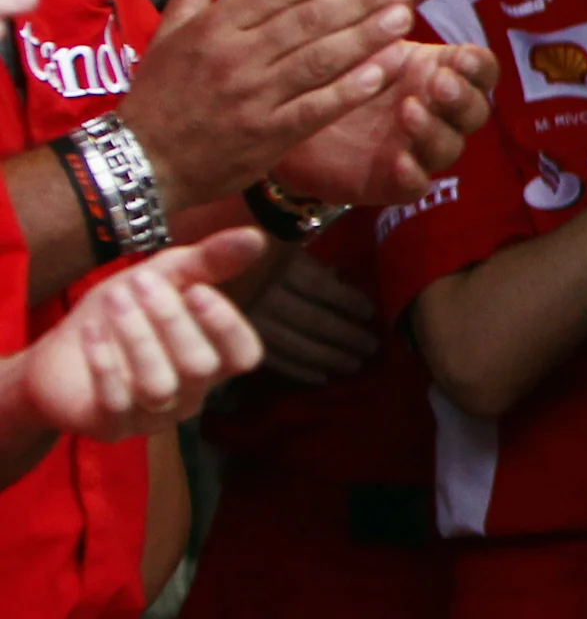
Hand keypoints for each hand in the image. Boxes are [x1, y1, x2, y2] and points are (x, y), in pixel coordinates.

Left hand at [16, 228, 266, 437]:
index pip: (244, 355)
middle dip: (170, 320)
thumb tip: (256, 236)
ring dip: (137, 338)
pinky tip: (92, 331)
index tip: (197, 289)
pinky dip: (104, 363)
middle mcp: (191, 394)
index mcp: (212, 360)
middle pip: (200, 366)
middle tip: (140, 282)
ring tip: (115, 299)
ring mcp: (152, 416)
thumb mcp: (163, 279)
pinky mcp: (110, 428)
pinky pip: (115, 403)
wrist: (55, 358)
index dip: (227, 326)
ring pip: (160, 386)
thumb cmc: (121, 317)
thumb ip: (209, 262)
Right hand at [123, 0, 461, 208]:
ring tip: (405, 17)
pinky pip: (318, 108)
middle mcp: (234, 57)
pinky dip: (353, 89)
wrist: (141, 163)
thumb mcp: (168, 30)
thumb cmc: (160, 93)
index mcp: (214, 26)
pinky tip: (386, 70)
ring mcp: (252, 98)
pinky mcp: (267, 136)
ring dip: (366, 36)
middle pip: (308, 20)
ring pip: (318, 60)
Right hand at [243, 248, 379, 386]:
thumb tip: (340, 276)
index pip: (322, 289)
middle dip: (348, 336)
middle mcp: (264, 293)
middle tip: (372, 349)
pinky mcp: (230, 341)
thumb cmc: (235, 247)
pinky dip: (298, 370)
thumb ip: (304, 261)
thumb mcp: (274, 240)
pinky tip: (320, 378)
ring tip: (354, 365)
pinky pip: (271, 359)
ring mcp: (246, 319)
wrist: (181, 268)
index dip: (350, 303)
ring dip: (330, 357)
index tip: (371, 314)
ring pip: (297, 344)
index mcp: (278, 263)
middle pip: (315, 320)